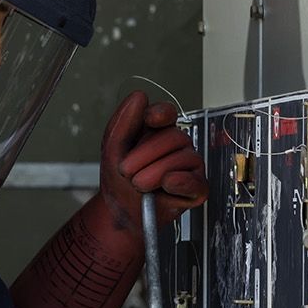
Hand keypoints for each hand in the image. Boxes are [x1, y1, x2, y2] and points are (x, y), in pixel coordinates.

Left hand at [99, 91, 208, 227]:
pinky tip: (166, 184)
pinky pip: (196, 181)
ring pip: (184, 157)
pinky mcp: (196, 188)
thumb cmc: (118, 180)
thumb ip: (122, 122)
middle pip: (173, 137)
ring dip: (154, 173)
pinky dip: (181, 182)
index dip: (161, 113)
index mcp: (156, 132)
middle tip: (126, 171)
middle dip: (145, 155)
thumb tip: (139, 96)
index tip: (150, 119)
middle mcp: (176, 145)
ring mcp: (188, 166)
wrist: (119, 211)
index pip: (167, 113)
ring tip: (138, 184)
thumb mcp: (112, 149)